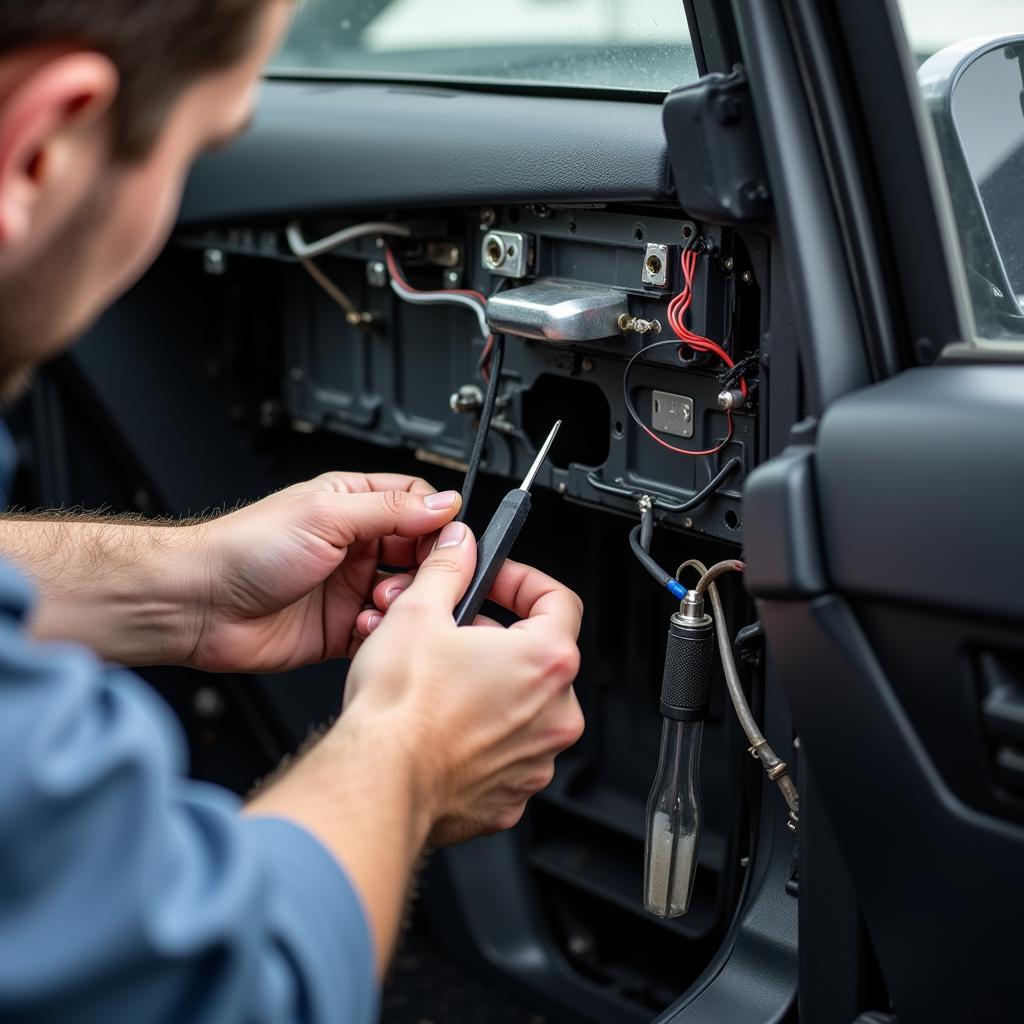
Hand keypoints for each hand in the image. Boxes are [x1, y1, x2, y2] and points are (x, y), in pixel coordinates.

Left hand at [185, 472, 461, 672]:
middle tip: (421, 581)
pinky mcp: (341, 628)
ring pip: (406, 596)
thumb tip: (444, 504)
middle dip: (426, 570)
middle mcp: (355, 545)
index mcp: (353, 505)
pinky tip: (365, 629)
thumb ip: (390, 511)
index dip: (437, 523)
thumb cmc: (245, 550)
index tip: (447, 542)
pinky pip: (382, 632)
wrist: (199, 605)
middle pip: (419, 554)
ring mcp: (349, 587)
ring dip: (403, 604)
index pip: (418, 505)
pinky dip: (382, 633)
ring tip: (381, 605)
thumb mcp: (326, 516)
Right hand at [343, 520, 584, 844]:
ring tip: (439, 679)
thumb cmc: (400, 709)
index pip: (559, 600)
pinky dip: (480, 735)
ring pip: (521, 706)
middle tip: (452, 631)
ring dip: (488, 686)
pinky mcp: (512, 796)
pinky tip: (441, 726)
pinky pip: (505, 752)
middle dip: (495, 636)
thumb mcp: (418, 612)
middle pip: (538, 655)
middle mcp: (555, 714)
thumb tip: (458, 547)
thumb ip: (448, 569)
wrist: (378, 783)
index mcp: (546, 661)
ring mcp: (537, 760)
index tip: (497, 581)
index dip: (523, 582)